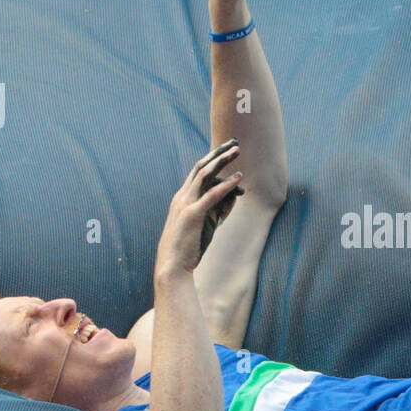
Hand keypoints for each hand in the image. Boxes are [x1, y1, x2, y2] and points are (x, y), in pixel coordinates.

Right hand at [156, 139, 245, 277]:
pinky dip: (225, 185)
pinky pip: (210, 196)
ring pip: (204, 175)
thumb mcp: (207, 223)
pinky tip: (238, 178)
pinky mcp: (192, 216)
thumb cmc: (189, 247)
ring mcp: (185, 205)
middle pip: (201, 167)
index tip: (227, 149)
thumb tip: (235, 192)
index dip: (213, 158)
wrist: (172, 267)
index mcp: (182, 198)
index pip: (198, 171)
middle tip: (234, 142)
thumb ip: (219, 207)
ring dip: (222, 161)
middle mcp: (182, 197)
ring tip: (238, 151)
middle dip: (218, 153)